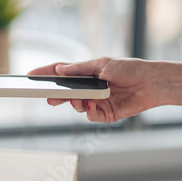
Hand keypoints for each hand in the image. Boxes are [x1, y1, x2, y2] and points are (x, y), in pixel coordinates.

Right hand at [27, 57, 162, 122]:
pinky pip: (91, 116)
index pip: (62, 74)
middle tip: (48, 97)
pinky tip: (95, 104)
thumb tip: (59, 70)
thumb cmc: (129, 69)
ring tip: (80, 100)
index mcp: (87, 73)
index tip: (31, 75)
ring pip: (77, 106)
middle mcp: (90, 88)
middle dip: (57, 95)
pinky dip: (91, 111)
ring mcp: (97, 102)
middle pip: (67, 93)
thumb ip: (79, 69)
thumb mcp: (102, 64)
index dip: (47, 74)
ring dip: (76, 103)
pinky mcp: (106, 114)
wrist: (150, 84)